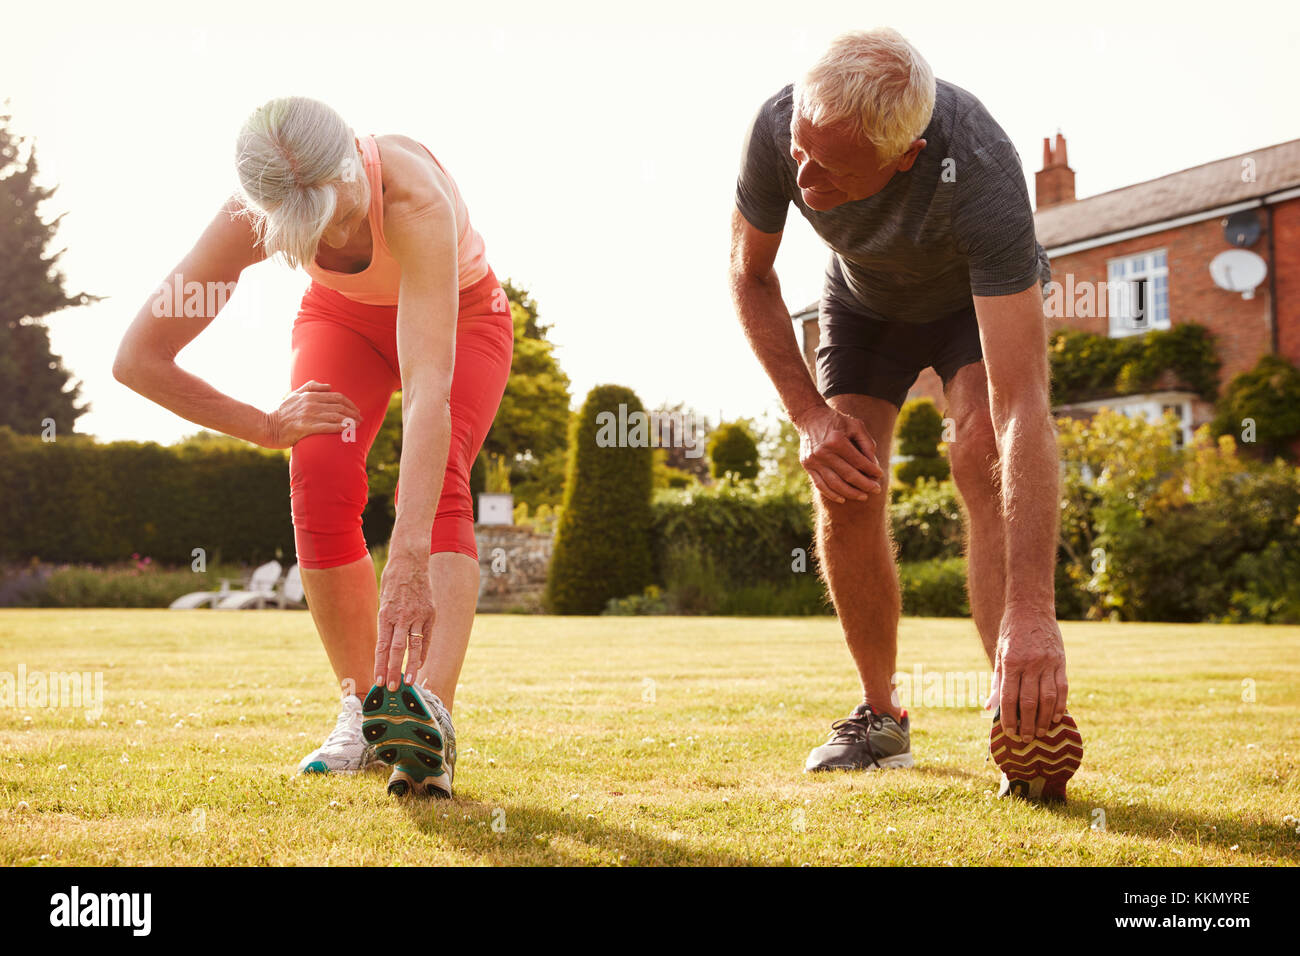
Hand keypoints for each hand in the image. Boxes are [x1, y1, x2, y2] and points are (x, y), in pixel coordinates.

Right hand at [264, 381, 361, 448]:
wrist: (267, 427)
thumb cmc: (281, 412)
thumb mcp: (294, 395)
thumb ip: (310, 387)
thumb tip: (328, 386)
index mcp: (309, 395)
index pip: (336, 397)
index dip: (350, 403)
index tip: (356, 410)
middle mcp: (311, 403)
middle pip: (339, 406)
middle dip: (353, 412)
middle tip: (361, 419)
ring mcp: (308, 415)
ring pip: (336, 416)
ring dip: (350, 420)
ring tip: (358, 425)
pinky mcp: (305, 428)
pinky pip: (328, 427)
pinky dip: (340, 427)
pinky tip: (348, 430)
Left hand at [374, 549, 434, 691]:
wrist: (410, 560)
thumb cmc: (393, 580)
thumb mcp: (383, 600)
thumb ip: (386, 621)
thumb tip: (386, 643)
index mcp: (386, 614)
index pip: (382, 646)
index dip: (380, 664)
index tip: (378, 680)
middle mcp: (401, 616)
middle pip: (397, 650)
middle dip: (394, 671)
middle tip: (392, 688)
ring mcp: (418, 615)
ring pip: (413, 646)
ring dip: (410, 666)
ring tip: (408, 682)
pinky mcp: (430, 613)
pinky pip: (426, 637)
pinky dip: (423, 651)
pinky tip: (419, 664)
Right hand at [794, 404, 884, 502]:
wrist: (809, 417)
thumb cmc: (837, 421)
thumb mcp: (856, 426)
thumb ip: (867, 444)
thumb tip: (874, 466)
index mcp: (837, 440)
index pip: (858, 461)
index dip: (871, 470)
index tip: (880, 475)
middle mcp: (823, 452)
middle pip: (848, 475)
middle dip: (865, 485)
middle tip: (876, 490)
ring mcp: (814, 461)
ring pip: (834, 484)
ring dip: (850, 493)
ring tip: (863, 496)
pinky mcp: (807, 466)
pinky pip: (820, 485)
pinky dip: (832, 494)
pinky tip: (843, 499)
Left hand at [987, 605, 1068, 741]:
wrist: (1031, 607)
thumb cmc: (1010, 632)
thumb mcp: (999, 653)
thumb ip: (997, 681)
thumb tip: (990, 707)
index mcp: (1011, 662)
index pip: (1009, 697)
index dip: (1009, 718)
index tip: (1009, 733)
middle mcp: (1030, 664)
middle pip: (1030, 701)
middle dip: (1028, 724)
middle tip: (1026, 739)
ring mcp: (1048, 662)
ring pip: (1049, 698)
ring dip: (1046, 719)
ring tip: (1041, 732)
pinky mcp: (1061, 661)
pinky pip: (1063, 688)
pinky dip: (1061, 704)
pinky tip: (1057, 717)